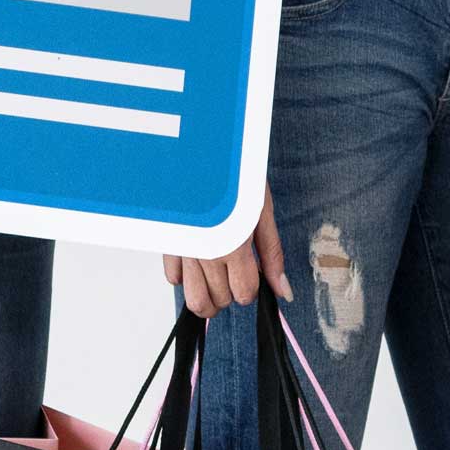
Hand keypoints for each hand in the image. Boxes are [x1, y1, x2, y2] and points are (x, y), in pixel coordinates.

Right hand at [164, 184, 291, 317]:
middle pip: (220, 300)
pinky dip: (186, 276)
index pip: (244, 294)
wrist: (201, 149)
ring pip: (194, 300)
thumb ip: (272, 255)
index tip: (253, 272)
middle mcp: (205, 252)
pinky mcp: (167, 242)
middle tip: (236, 270)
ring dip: (209, 295)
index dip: (252, 287)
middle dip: (232, 292)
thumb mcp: (262, 211)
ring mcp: (183, 249)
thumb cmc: (233, 174)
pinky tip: (197, 260)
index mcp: (232, 246)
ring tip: (217, 277)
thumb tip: (283, 290)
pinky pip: (173, 278)